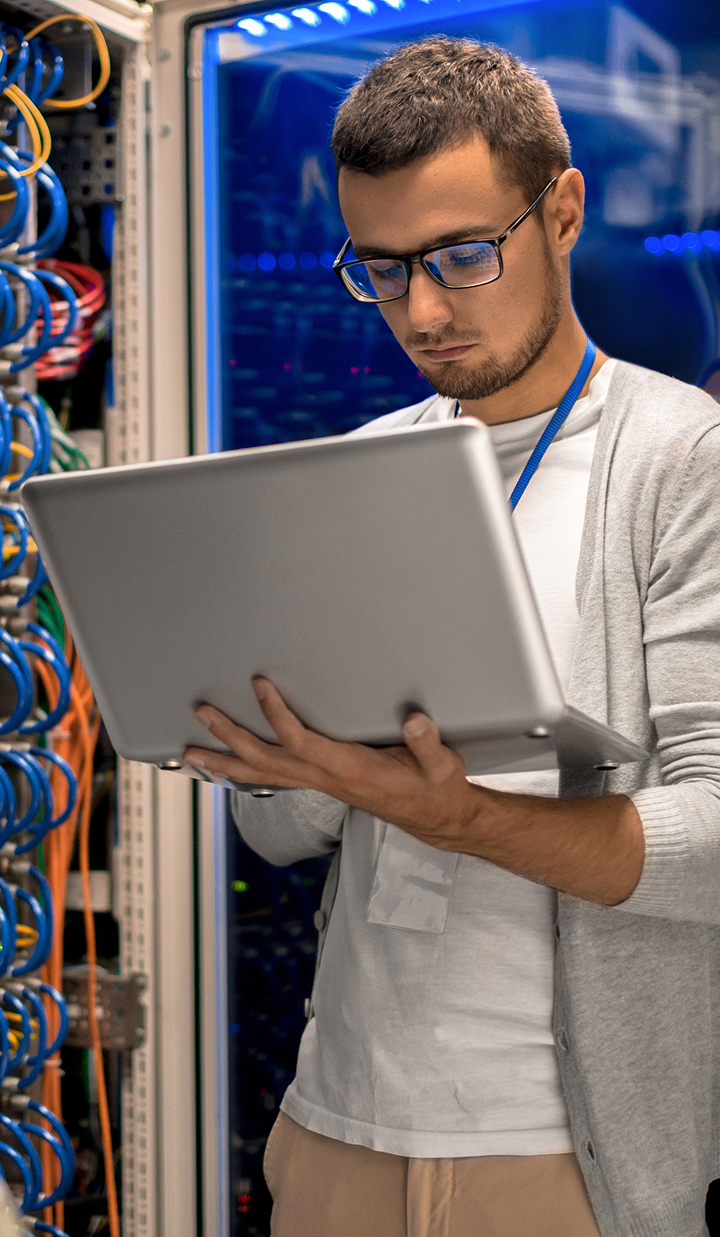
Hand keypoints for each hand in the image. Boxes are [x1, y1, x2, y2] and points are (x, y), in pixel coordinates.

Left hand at [183, 677, 479, 851]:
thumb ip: (428, 743)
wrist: (434, 817)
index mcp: (349, 770)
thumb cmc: (435, 788)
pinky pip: (272, 780)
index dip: (277, 715)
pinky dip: (243, 772)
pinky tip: (224, 766)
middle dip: (230, 738)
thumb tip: (415, 719)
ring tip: (189, 751)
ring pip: (262, 775)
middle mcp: (326, 780)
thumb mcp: (442, 766)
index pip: (301, 742)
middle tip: (201, 714)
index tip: (260, 684)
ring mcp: (319, 785)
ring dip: (224, 762)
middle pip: (266, 760)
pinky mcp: (320, 784)